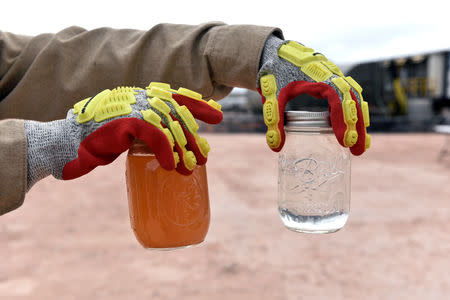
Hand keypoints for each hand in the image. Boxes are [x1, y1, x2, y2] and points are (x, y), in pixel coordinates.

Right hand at [25, 82, 222, 187]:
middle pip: (176, 112)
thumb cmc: (93, 144)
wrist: (61, 146)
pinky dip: (165, 150)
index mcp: (139, 99)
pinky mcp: (123, 121)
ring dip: (183, 148)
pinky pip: (154, 134)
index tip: (217, 115)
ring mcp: (130, 107)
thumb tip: (170, 147)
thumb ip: (144, 133)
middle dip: (194, 135)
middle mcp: (137, 98)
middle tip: (205, 155)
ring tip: (192, 167)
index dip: (197, 104)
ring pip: (169, 124)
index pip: (174, 97)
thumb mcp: (124, 134)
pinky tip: (170, 165)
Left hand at [257, 36, 369, 154]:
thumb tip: (276, 147)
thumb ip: (274, 121)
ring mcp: (334, 76)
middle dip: (357, 127)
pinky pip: (348, 95)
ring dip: (358, 120)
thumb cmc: (274, 73)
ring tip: (360, 144)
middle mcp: (331, 75)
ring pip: (353, 98)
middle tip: (358, 151)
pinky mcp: (333, 79)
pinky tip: (351, 127)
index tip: (346, 141)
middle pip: (352, 101)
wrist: (274, 52)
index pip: (338, 100)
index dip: (344, 120)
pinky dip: (352, 111)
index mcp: (318, 78)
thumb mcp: (272, 97)